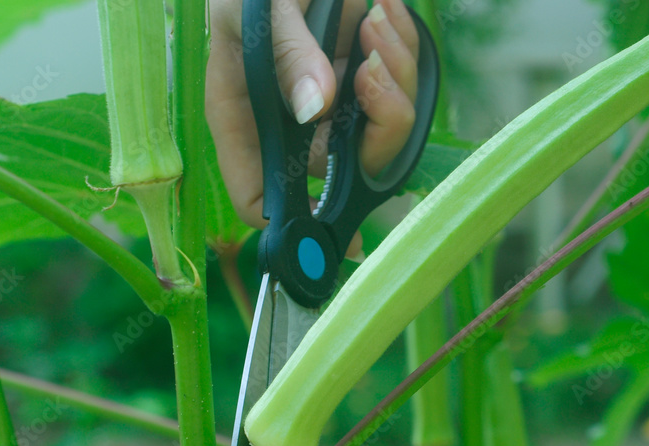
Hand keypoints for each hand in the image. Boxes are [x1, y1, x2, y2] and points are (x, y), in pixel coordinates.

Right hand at [206, 0, 419, 255]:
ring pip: (385, 130)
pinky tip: (384, 11)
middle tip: (373, 71)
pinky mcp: (363, 77)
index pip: (262, 199)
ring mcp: (333, 105)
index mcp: (246, 122)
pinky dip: (403, 47)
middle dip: (376, 129)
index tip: (337, 218)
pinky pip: (401, 85)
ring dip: (396, 76)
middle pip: (345, 172)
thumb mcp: (255, 8)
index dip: (298, 221)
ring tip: (375, 20)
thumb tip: (315, 106)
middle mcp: (292, 126)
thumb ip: (284, 53)